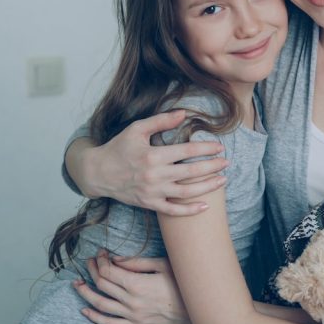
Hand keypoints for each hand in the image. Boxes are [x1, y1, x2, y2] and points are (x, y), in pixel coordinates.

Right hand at [70, 110, 228, 215]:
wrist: (97, 173)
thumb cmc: (118, 148)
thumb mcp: (137, 129)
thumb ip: (161, 121)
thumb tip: (184, 113)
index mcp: (153, 155)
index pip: (187, 151)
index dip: (206, 148)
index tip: (219, 147)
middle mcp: (155, 175)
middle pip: (191, 172)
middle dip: (212, 167)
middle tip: (226, 162)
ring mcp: (152, 192)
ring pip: (186, 192)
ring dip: (207, 187)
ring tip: (222, 180)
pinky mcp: (149, 204)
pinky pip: (173, 210)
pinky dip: (190, 210)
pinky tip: (205, 206)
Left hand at [73, 251, 192, 323]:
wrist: (198, 310)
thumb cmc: (184, 284)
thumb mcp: (164, 266)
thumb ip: (137, 263)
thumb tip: (116, 258)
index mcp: (137, 284)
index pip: (109, 271)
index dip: (101, 260)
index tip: (101, 253)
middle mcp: (131, 301)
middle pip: (102, 285)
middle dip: (93, 271)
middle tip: (90, 262)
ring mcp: (132, 316)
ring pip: (100, 304)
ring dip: (86, 292)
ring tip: (78, 284)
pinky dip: (95, 317)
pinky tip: (85, 310)